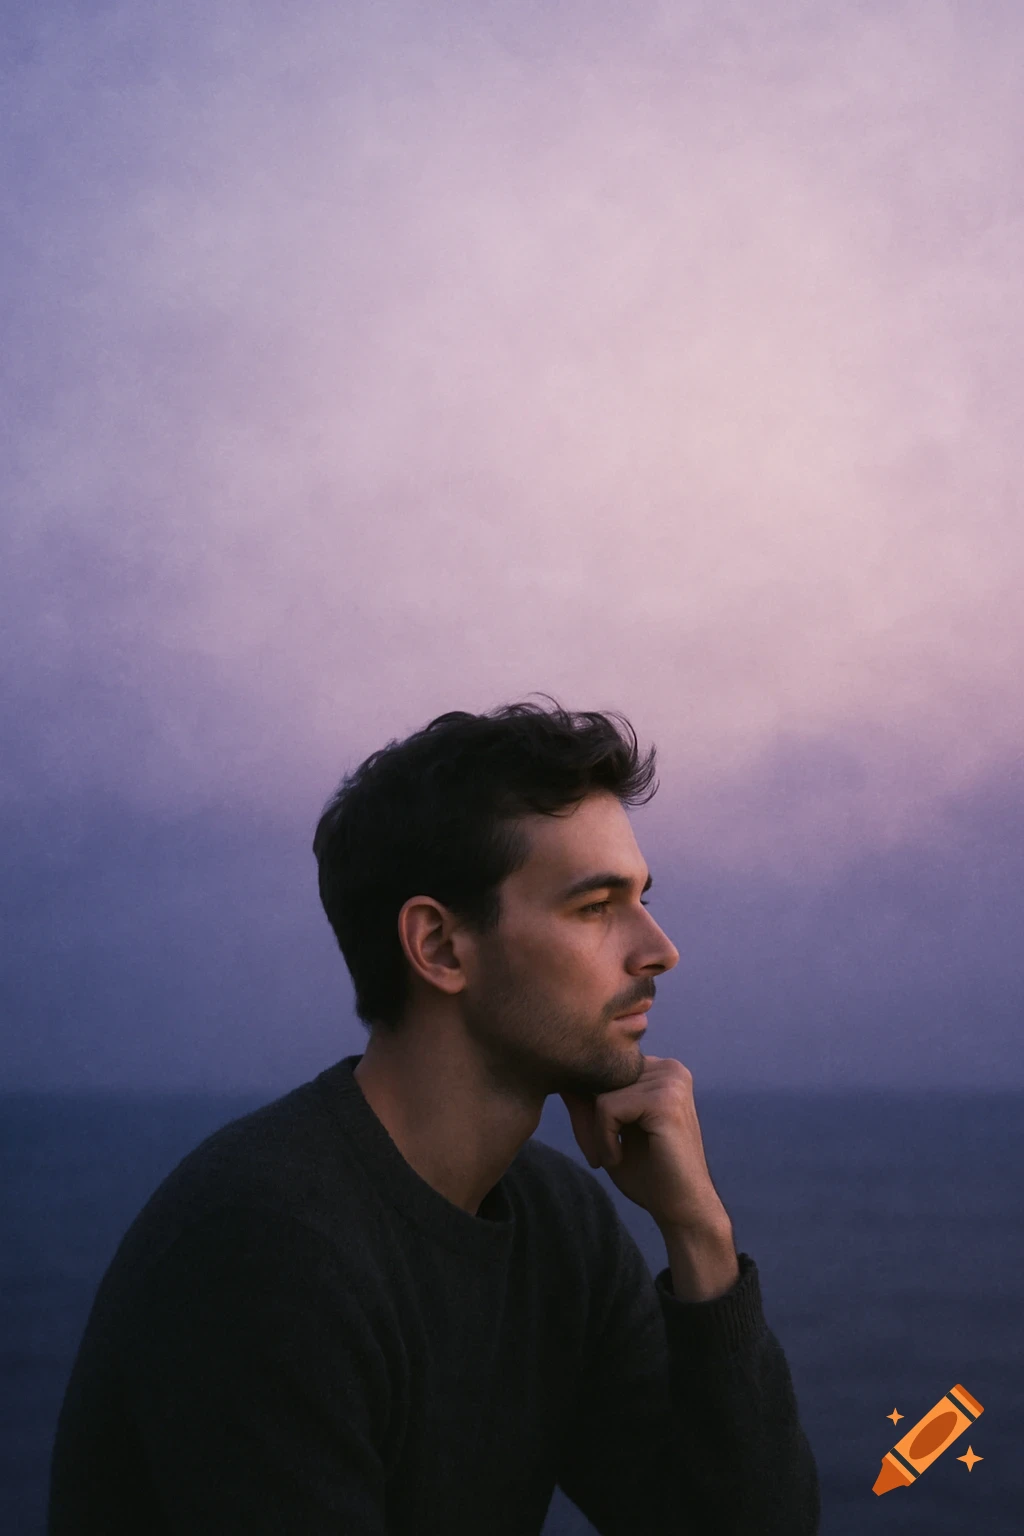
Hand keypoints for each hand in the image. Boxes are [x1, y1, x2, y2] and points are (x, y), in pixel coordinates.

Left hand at [559, 1055, 730, 1232]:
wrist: (682, 1209)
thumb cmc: (648, 1173)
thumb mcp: (612, 1129)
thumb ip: (590, 1101)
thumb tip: (563, 1078)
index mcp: (662, 1070)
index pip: (606, 1072)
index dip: (590, 1107)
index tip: (592, 1142)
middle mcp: (669, 1068)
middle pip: (601, 1080)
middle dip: (589, 1120)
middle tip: (598, 1155)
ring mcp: (671, 1082)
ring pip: (601, 1095)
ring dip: (597, 1133)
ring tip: (615, 1157)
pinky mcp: (664, 1101)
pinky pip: (608, 1108)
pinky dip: (604, 1139)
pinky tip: (619, 1158)